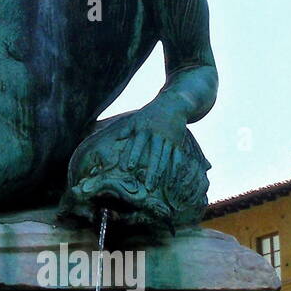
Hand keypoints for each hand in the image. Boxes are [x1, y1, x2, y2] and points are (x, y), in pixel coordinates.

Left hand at [60, 110, 209, 233]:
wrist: (172, 104)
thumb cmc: (149, 114)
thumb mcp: (135, 119)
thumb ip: (124, 130)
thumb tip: (112, 140)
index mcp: (143, 129)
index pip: (137, 144)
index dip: (133, 156)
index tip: (128, 168)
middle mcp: (156, 135)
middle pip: (154, 155)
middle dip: (150, 171)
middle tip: (146, 187)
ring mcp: (168, 139)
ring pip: (165, 159)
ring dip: (161, 174)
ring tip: (155, 187)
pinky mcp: (177, 142)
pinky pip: (177, 158)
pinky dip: (174, 169)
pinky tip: (171, 181)